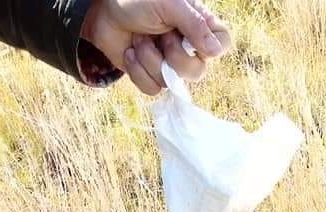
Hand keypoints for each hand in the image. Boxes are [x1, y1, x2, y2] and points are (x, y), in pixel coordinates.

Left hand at [82, 0, 231, 95]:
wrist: (102, 12)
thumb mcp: (168, 4)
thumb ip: (193, 24)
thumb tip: (216, 51)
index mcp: (197, 25)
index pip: (223, 44)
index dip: (211, 49)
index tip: (192, 40)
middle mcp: (187, 46)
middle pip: (197, 72)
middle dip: (173, 58)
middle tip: (160, 36)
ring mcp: (168, 63)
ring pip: (171, 83)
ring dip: (149, 60)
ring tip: (138, 39)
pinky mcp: (149, 75)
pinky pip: (152, 89)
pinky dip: (137, 71)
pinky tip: (130, 52)